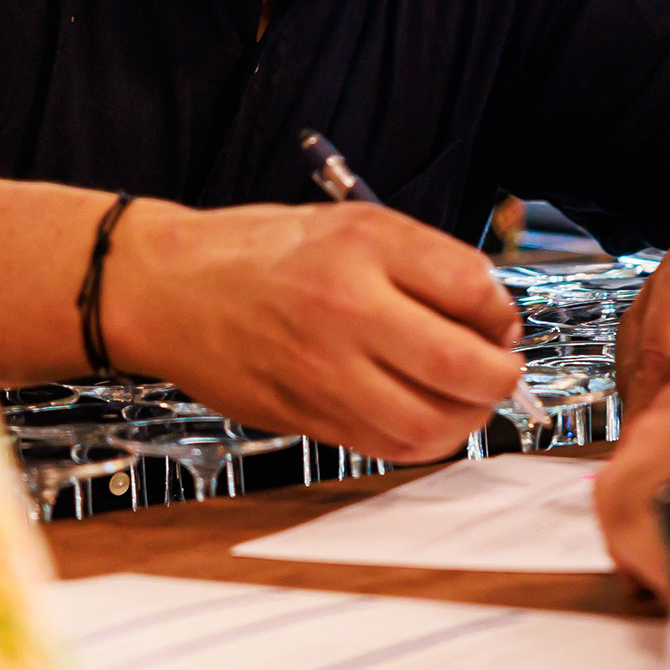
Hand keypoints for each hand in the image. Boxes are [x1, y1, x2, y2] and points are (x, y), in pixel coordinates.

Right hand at [107, 198, 521, 462]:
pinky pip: (387, 447)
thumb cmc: (259, 253)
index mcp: (362, 249)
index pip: (471, 289)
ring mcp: (323, 373)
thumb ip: (424, 260)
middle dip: (501, 373)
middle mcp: (345, 312)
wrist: (167, 290)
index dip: (502, 311)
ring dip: (469, 416)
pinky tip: (426, 415)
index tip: (500, 317)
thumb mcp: (351, 222)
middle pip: (461, 366)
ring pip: (429, 424)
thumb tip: (490, 310)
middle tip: (501, 365)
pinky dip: (424, 440)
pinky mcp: (305, 417)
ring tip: (467, 396)